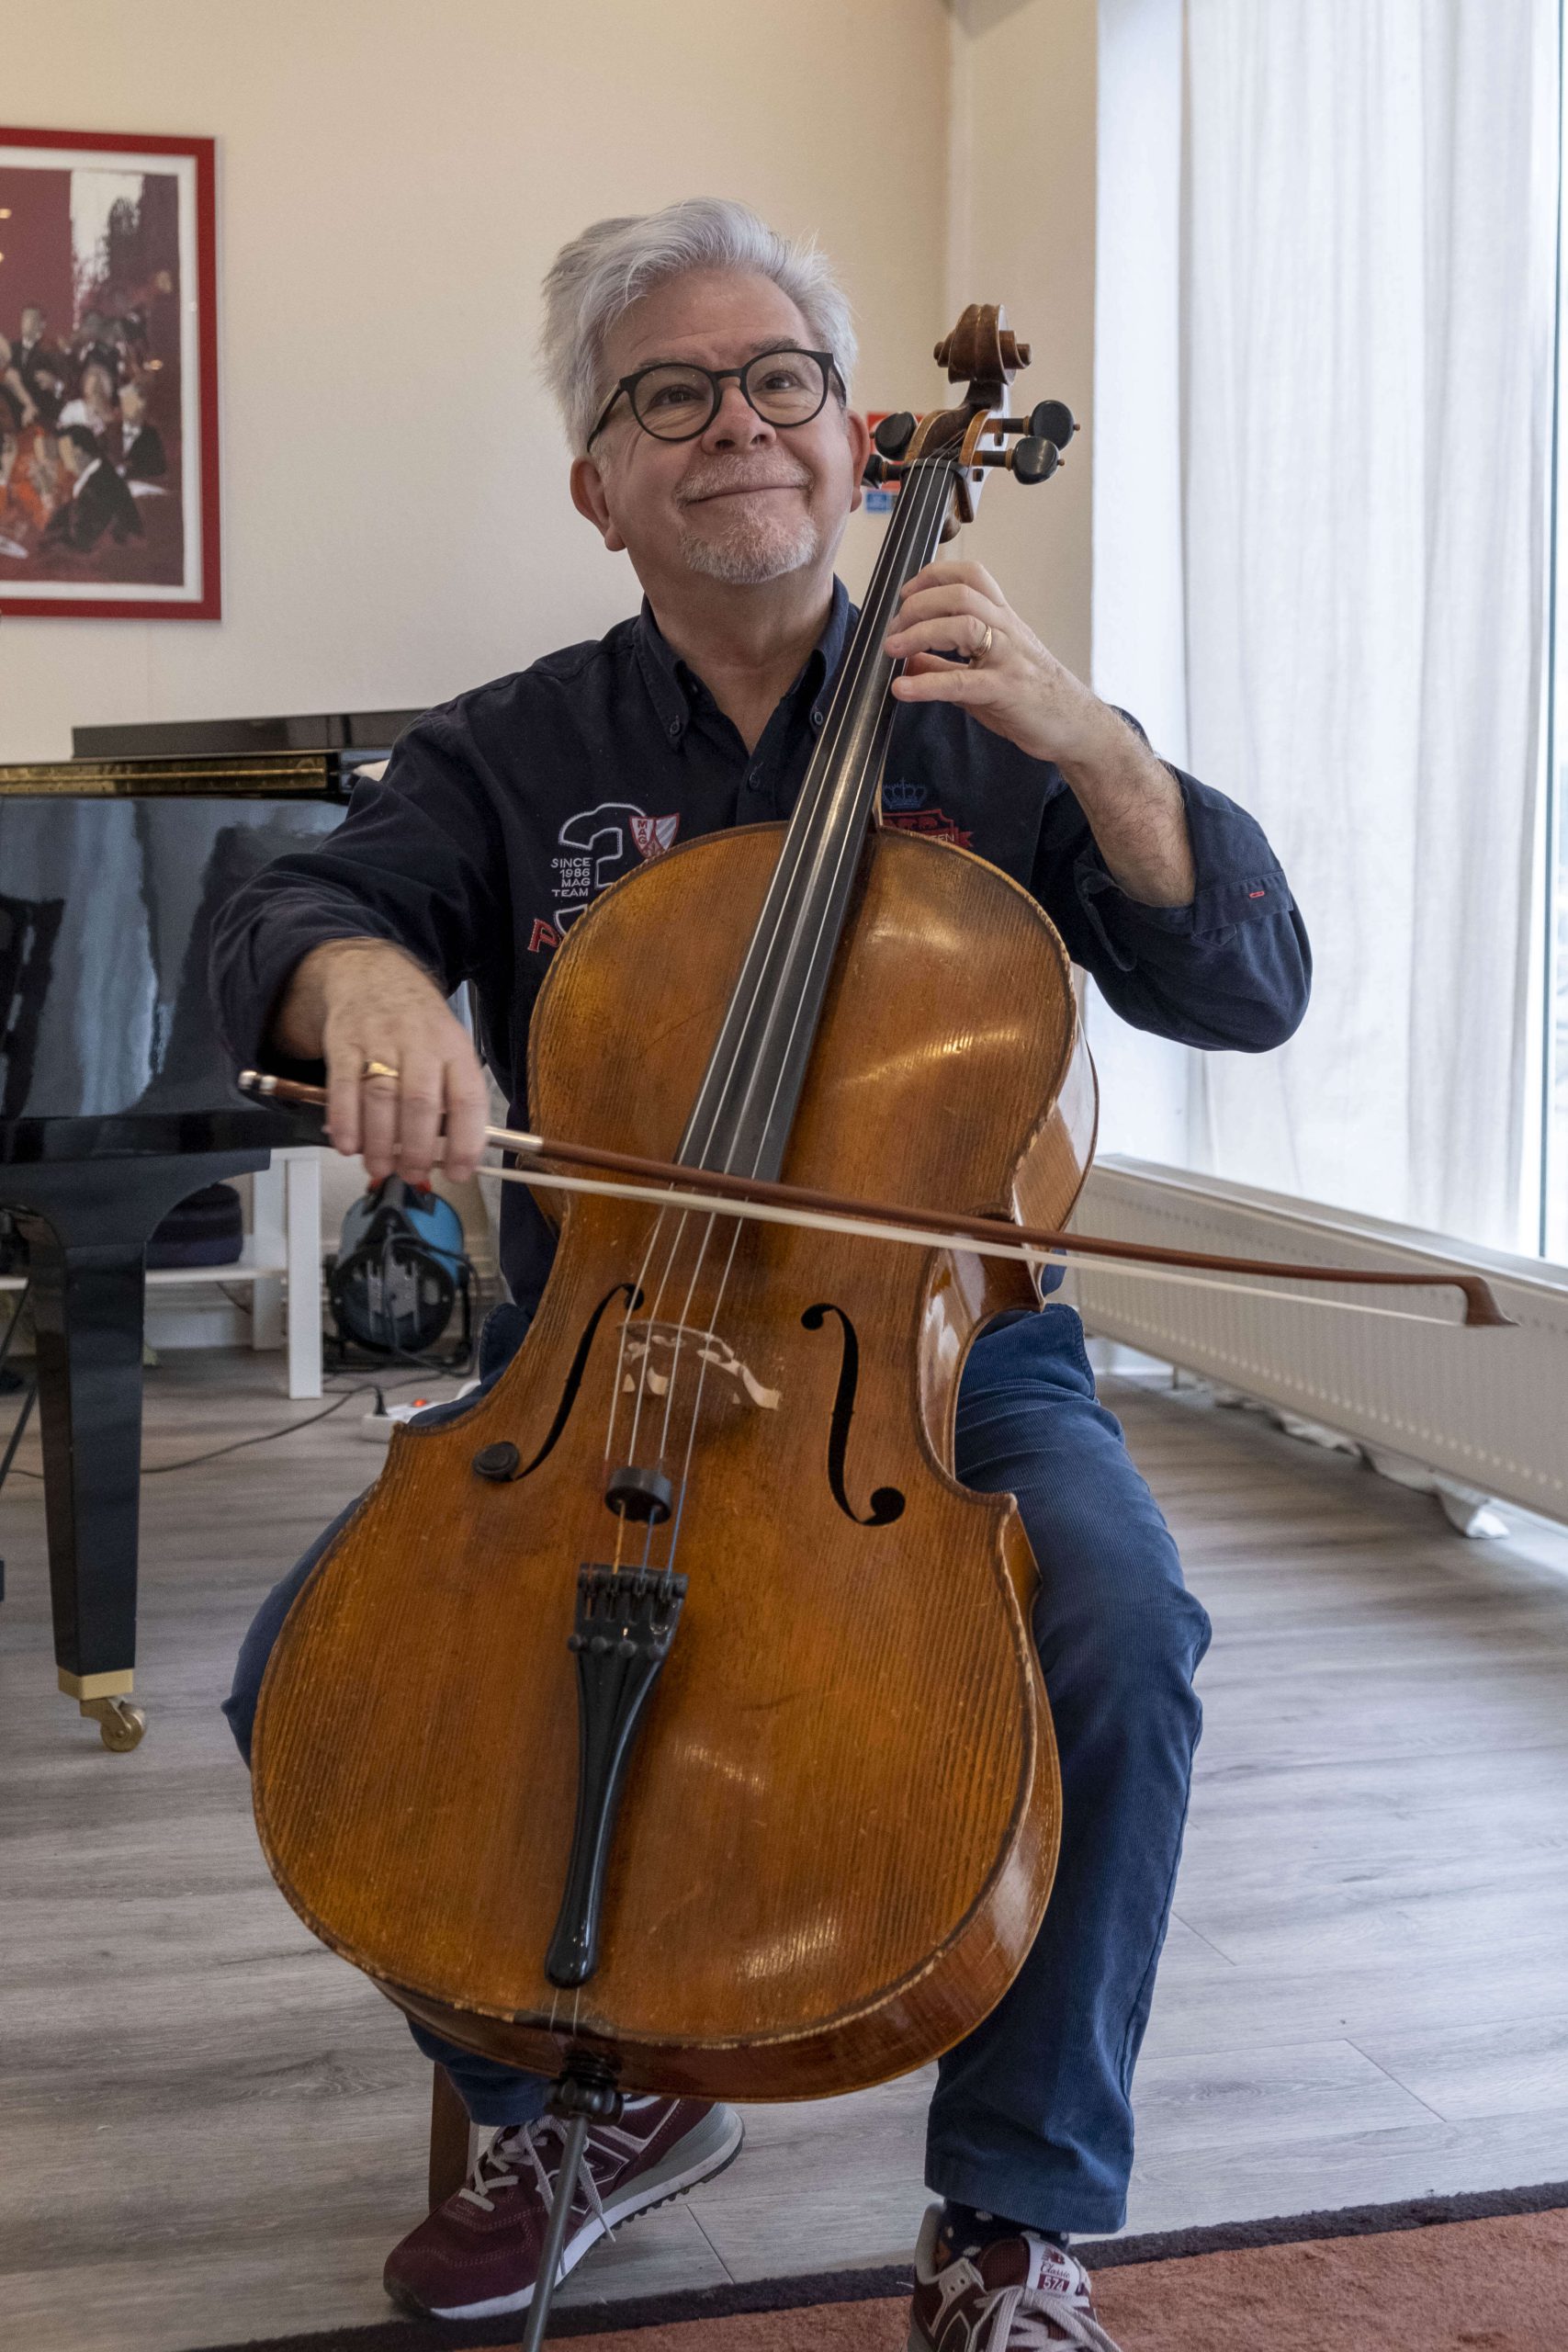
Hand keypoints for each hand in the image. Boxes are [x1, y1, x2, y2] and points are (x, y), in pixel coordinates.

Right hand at [275, 940, 490, 1185]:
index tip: (458, 1172)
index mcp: (454, 1048)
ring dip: (380, 1142)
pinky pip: (344, 1087)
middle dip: (416, 1148)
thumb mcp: (449, 1048)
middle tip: (412, 1175)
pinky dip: (345, 1121)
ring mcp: (380, 1040)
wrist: (372, 974)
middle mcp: (420, 1042)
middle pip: (421, 1103)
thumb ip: (452, 1095)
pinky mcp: (344, 1042)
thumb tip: (451, 1155)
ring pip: (381, 1098)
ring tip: (380, 1167)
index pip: (467, 1098)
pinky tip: (348, 1146)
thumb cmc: (418, 1026)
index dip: (465, 1140)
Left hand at [884, 560, 1111, 766]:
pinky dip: (927, 684)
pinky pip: (962, 682)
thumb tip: (908, 659)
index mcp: (1002, 620)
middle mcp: (1006, 630)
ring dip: (920, 633)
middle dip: (918, 605)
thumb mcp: (984, 673)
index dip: (934, 576)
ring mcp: (1008, 657)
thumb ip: (945, 664)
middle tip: (893, 629)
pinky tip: (903, 689)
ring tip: (893, 650)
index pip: (970, 576)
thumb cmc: (1032, 696)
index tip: (906, 593)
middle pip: (959, 594)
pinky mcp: (1007, 690)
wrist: (1075, 726)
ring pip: (962, 625)